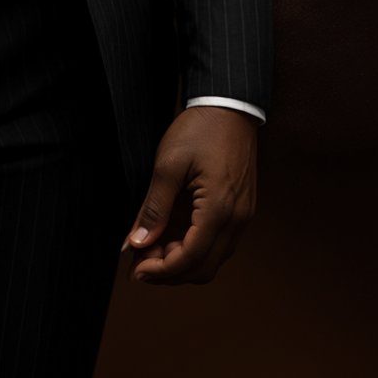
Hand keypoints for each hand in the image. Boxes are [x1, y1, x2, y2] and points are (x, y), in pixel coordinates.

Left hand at [123, 106, 258, 284]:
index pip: (190, 258)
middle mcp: (237, 220)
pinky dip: (193, 246)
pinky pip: (218, 241)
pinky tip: (169, 236)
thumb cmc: (200, 129)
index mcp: (220, 210)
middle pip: (203, 267)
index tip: (135, 271)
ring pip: (212, 258)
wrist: (230, 105)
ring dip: (181, 261)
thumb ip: (153, 208)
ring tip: (150, 250)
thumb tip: (136, 243)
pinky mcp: (240, 208)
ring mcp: (242, 215)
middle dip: (170, 272)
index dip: (161, 270)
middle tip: (139, 265)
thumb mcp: (168, 166)